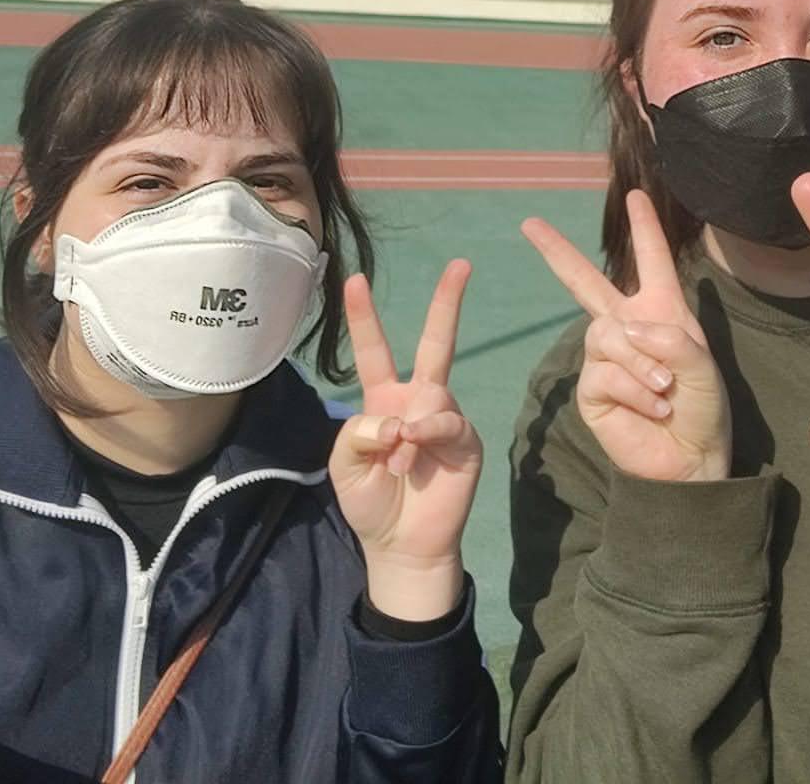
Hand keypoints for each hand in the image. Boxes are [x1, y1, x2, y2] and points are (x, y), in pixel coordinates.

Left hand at [328, 261, 481, 622]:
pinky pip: (447, 421)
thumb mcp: (344, 463)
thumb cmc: (370, 501)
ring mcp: (444, 418)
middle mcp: (417, 400)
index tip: (353, 278)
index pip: (374, 349)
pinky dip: (426, 434)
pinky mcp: (465, 440)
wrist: (402, 546)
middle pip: (434, 343)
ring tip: (397, 463)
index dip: (363, 315)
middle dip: (447, 303)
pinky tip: (413, 453)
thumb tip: (399, 418)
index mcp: (383, 399)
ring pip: (431, 392)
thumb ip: (360, 430)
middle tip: (460, 264)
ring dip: (407, 429)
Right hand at [523, 191, 730, 482]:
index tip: (636, 194)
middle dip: (557, 252)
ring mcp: (604, 358)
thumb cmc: (702, 408)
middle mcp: (628, 328)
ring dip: (640, 362)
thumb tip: (622, 331)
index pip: (651, 260)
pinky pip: (603, 373)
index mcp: (661, 312)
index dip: (645, 228)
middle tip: (530, 224)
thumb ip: (667, 339)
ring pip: (606, 335)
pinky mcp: (592, 389)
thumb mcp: (700, 365)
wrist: (689, 458)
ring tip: (664, 389)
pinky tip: (653, 406)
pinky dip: (633, 388)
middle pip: (585, 282)